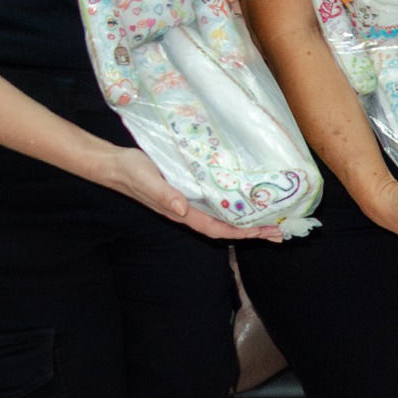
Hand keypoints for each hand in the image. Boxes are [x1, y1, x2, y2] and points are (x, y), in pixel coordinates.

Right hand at [95, 144, 282, 240]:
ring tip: (274, 222)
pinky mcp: (189, 190)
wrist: (115, 164)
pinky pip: (217, 203)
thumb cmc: (131, 171)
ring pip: (224, 217)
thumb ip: (163, 195)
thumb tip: (182, 210)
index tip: (263, 232)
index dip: (240, 232)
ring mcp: (189, 202)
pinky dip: (236, 206)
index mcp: (181, 212)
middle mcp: (188, 211)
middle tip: (282, 232)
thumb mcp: (146, 180)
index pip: (217, 228)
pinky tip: (248, 201)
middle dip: (253, 231)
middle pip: (226, 227)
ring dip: (249, 221)